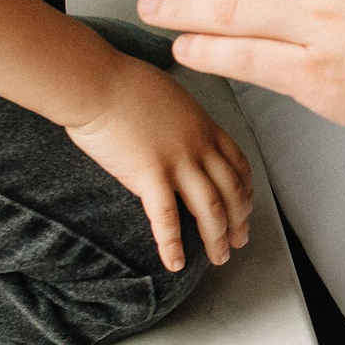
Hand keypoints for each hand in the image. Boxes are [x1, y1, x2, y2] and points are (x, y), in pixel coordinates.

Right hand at [63, 55, 254, 271]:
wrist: (97, 81)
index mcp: (205, 126)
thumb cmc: (123, 84)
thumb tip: (180, 136)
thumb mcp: (170, 97)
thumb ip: (183, 122)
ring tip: (218, 258)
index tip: (247, 209)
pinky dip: (172, 244)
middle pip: (231, 191)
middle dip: (239, 221)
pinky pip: (166, 218)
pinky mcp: (149, 174)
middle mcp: (199, 145)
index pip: (239, 164)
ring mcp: (176, 161)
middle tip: (239, 242)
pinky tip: (174, 263)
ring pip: (209, 208)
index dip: (246, 191)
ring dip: (216, 238)